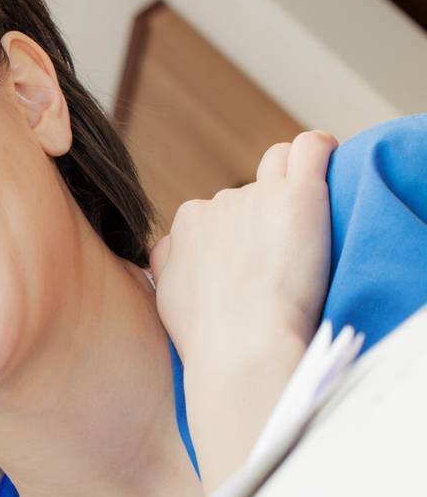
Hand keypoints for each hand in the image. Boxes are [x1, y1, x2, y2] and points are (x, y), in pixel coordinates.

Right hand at [149, 131, 336, 371]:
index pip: (216, 212)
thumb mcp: (166, 295)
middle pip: (250, 193)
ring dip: (291, 187)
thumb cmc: (208, 334)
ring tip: (308, 226)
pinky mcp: (298, 195)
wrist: (243, 348)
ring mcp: (258, 196)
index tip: (254, 264)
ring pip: (279, 168)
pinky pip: (312, 147)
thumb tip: (174, 245)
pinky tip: (331, 163)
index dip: (238, 236)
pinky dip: (322, 150)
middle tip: (283, 259)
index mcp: (186, 222)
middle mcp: (218, 202)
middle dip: (265, 216)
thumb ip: (168, 261)